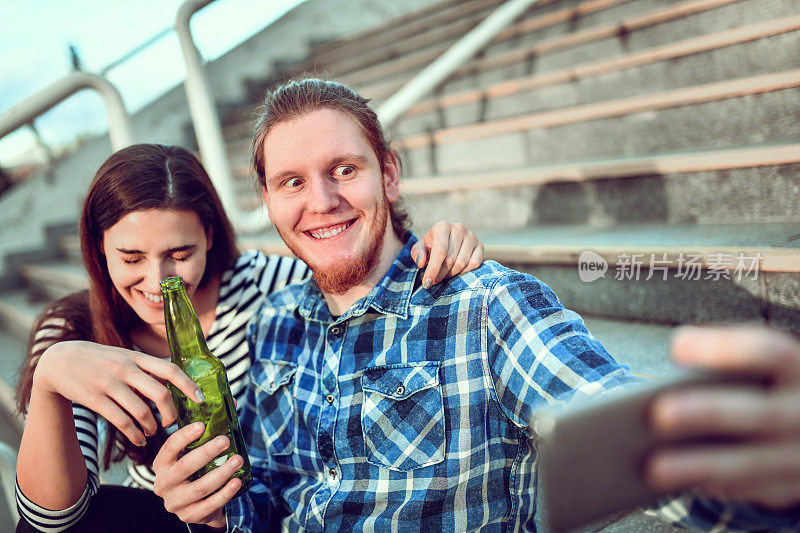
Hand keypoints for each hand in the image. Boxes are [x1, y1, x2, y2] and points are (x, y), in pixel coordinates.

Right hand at [36, 340, 203, 445]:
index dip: (188, 384)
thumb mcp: (125, 356)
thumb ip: (147, 367)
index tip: (201, 398)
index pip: (169, 369)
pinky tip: (139, 439)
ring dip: (152, 426)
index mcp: (137, 357)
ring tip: (153, 431)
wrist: (60, 360)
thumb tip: (177, 380)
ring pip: (141, 411)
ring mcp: (110, 384)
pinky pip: (121, 421)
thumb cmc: (101, 360)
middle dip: (171, 413)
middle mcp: (125, 369)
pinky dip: (134, 434)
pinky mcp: (95, 400)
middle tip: (172, 422)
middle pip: (159, 393)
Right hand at [152, 422, 241, 527]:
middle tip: (225, 440)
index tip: (201, 425)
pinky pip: (208, 504)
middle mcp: (163, 483)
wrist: (198, 504)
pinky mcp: (189, 515)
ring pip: (199, 487)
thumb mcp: (197, 452)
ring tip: (238, 459)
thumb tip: (232, 402)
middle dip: (206, 452)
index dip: (184, 436)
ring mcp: (175, 502)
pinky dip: (224, 493)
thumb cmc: (197, 471)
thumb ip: (209, 430)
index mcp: (162, 463)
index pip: (169, 447)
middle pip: (184, 467)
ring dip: (221, 472)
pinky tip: (236, 482)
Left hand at [411, 221, 483, 287]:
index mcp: (442, 226)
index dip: (433, 269)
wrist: (448, 241)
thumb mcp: (421, 247)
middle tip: (434, 281)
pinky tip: (456, 271)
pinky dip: (464, 272)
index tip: (427, 283)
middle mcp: (459, 228)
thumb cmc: (432, 245)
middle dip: (440, 274)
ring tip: (443, 275)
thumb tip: (421, 262)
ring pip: (461, 263)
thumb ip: (417, 253)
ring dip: (451, 274)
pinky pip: (474, 264)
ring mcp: (471, 236)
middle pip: (450, 259)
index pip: (440, 251)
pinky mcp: (480, 245)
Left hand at [647, 325, 799, 508]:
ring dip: (701, 465)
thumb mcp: (760, 367)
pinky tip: (684, 481)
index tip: (678, 348)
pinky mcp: (795, 486)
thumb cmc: (764, 387)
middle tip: (661, 415)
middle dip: (709, 413)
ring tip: (656, 467)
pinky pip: (756, 490)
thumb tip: (673, 367)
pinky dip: (718, 485)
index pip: (769, 352)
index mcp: (798, 369)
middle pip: (760, 412)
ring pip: (754, 462)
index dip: (724, 349)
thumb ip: (723, 362)